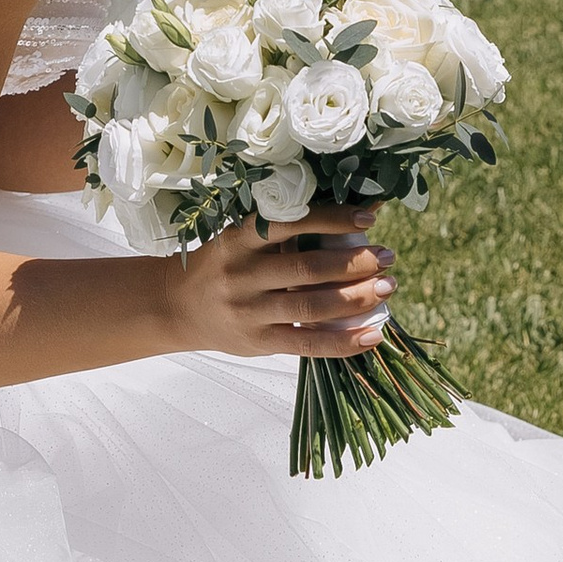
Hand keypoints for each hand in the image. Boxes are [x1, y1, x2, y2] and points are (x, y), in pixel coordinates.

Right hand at [158, 206, 396, 363]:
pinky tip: (372, 336)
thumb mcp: (241, 240)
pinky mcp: (257, 343)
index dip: (333, 219)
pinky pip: (307, 345)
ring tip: (386, 287)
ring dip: (356, 298)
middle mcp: (242, 275)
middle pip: (307, 268)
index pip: (292, 224)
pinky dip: (343, 342)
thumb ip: (283, 232)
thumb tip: (351, 217)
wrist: (174, 307)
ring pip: (311, 307)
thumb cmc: (222, 265)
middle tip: (387, 257)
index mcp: (239, 240)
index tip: (370, 216)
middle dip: (355, 262)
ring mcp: (249, 312)